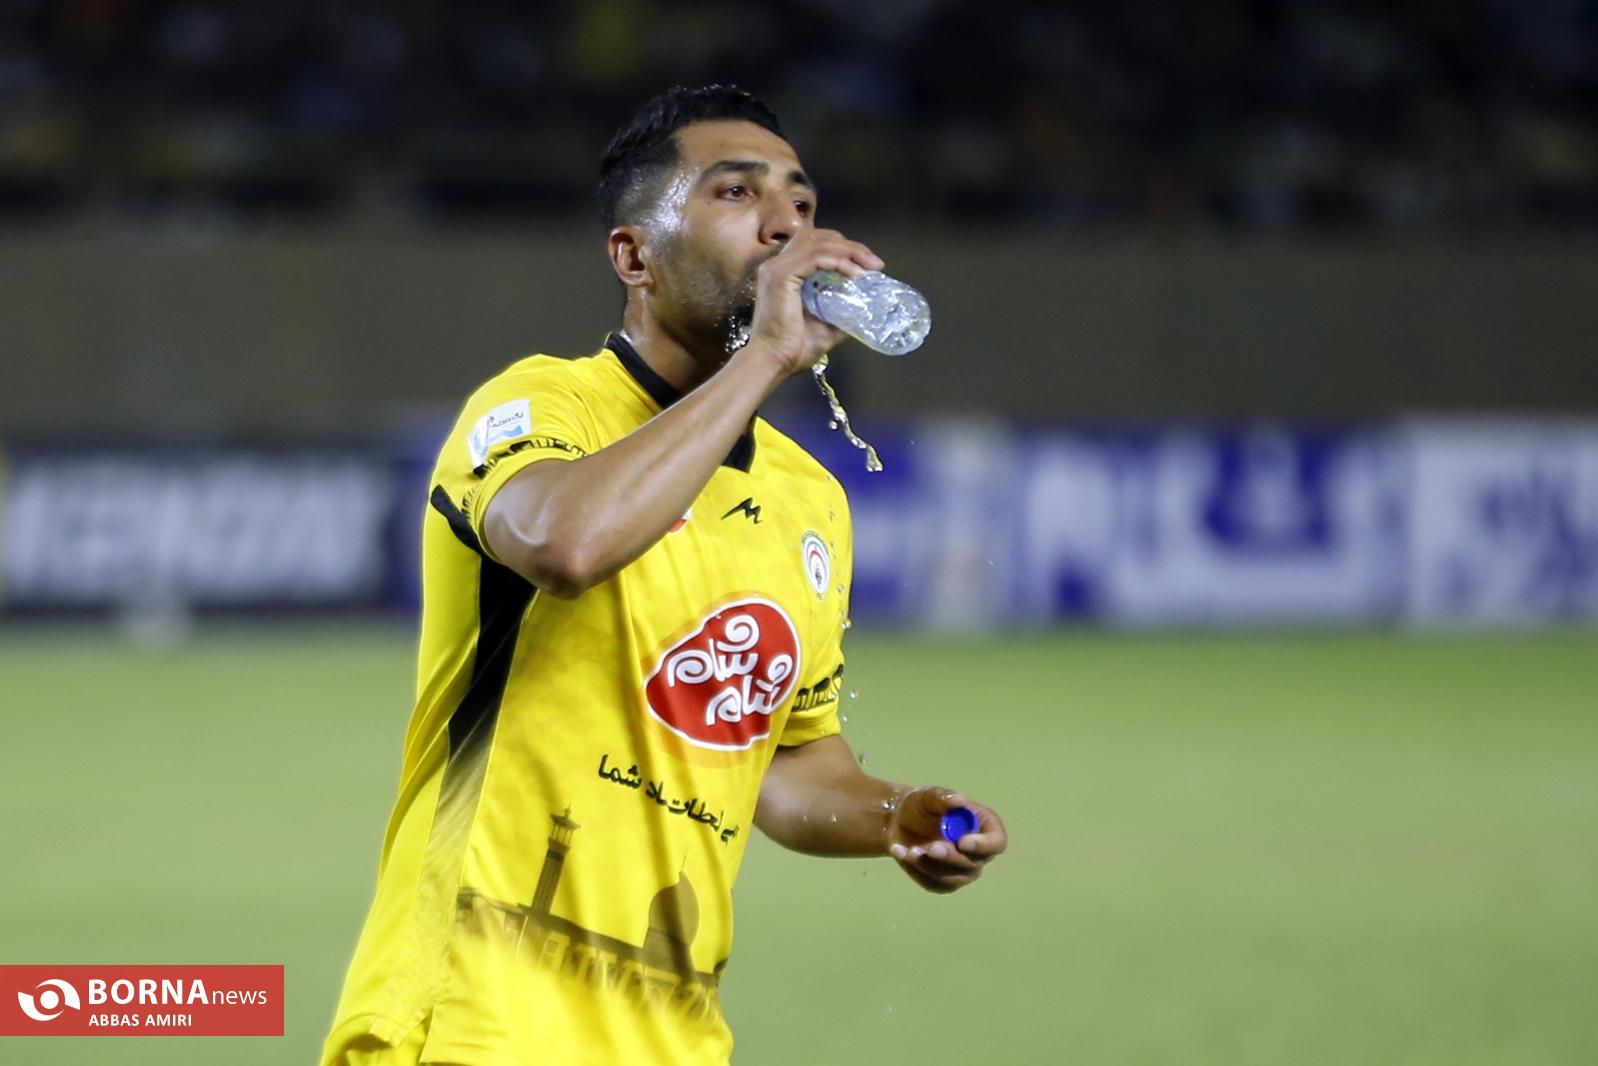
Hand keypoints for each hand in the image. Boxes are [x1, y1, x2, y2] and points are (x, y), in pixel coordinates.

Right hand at [746, 228, 884, 376]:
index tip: (869, 266)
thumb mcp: (825, 326)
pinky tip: (856, 275)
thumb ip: (841, 313)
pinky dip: (840, 262)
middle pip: (819, 237)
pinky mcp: (781, 276)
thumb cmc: (792, 350)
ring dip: (850, 252)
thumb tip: (864, 308)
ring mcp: (776, 268)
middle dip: (851, 246)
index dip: (844, 250)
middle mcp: (777, 264)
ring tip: (872, 267)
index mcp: (784, 273)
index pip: (815, 245)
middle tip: (875, 264)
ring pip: (819, 243)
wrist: (772, 363)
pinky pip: (816, 258)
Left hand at [886, 786, 1007, 893]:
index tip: (963, 842)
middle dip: (950, 857)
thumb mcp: (929, 795)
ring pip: (951, 879)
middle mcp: (979, 853)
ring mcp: (962, 871)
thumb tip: (960, 801)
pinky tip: (900, 853)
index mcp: (985, 827)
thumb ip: (943, 797)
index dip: (983, 846)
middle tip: (931, 847)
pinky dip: (915, 870)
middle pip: (972, 865)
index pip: (996, 842)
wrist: (900, 820)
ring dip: (929, 866)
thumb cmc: (922, 804)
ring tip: (909, 850)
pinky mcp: (942, 882)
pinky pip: (932, 883)